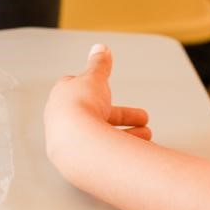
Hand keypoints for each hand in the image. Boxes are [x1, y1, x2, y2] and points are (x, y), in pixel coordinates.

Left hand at [44, 45, 151, 178]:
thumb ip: (99, 64)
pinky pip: (104, 152)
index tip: (111, 92)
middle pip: (97, 116)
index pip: (80, 91)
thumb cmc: (81, 107)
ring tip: (147, 136)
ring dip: (128, 134)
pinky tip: (135, 150)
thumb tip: (100, 48)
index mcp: (62, 98)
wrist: (77, 144)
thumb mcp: (95, 78)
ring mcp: (70, 142)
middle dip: (123, 116)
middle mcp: (63, 121)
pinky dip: (121, 149)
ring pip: (103, 136)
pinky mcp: (79, 161)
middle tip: (143, 118)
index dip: (99, 90)